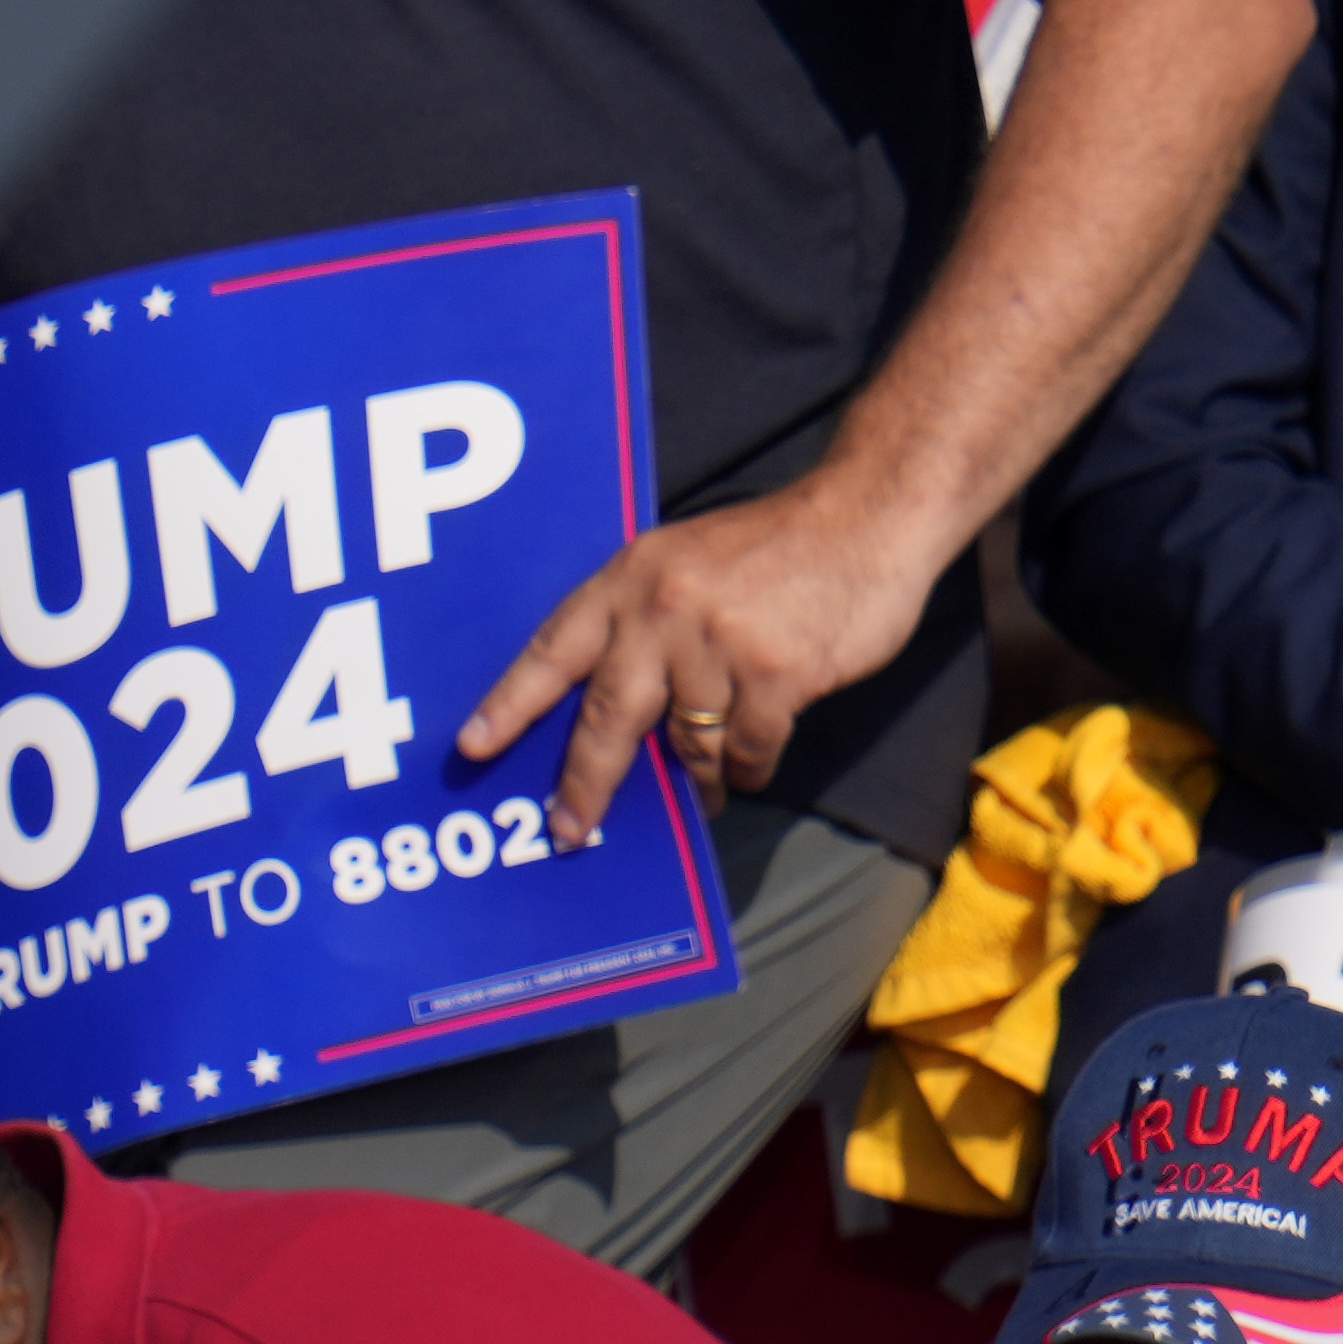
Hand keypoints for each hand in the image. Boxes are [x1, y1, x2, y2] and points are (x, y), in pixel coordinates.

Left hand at [455, 469, 937, 837]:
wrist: (869, 513)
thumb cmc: (774, 550)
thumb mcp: (686, 563)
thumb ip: (644, 626)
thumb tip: (614, 724)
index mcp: (631, 579)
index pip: (554, 649)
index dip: (510, 703)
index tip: (473, 747)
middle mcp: (664, 609)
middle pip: (609, 718)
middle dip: (586, 783)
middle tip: (567, 830)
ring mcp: (719, 642)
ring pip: (689, 746)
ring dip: (700, 776)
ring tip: (710, 787)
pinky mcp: (774, 673)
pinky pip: (745, 751)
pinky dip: (749, 765)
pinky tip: (754, 758)